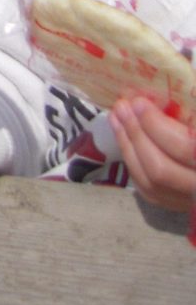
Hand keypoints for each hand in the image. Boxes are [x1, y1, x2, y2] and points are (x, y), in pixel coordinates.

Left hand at [110, 97, 195, 213]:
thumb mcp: (195, 119)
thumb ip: (184, 117)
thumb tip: (144, 100)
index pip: (186, 149)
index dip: (157, 126)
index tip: (138, 103)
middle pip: (161, 169)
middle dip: (136, 135)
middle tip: (122, 107)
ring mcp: (190, 202)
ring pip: (150, 182)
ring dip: (128, 147)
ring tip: (116, 118)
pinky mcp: (176, 205)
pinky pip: (147, 189)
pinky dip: (132, 162)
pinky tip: (124, 138)